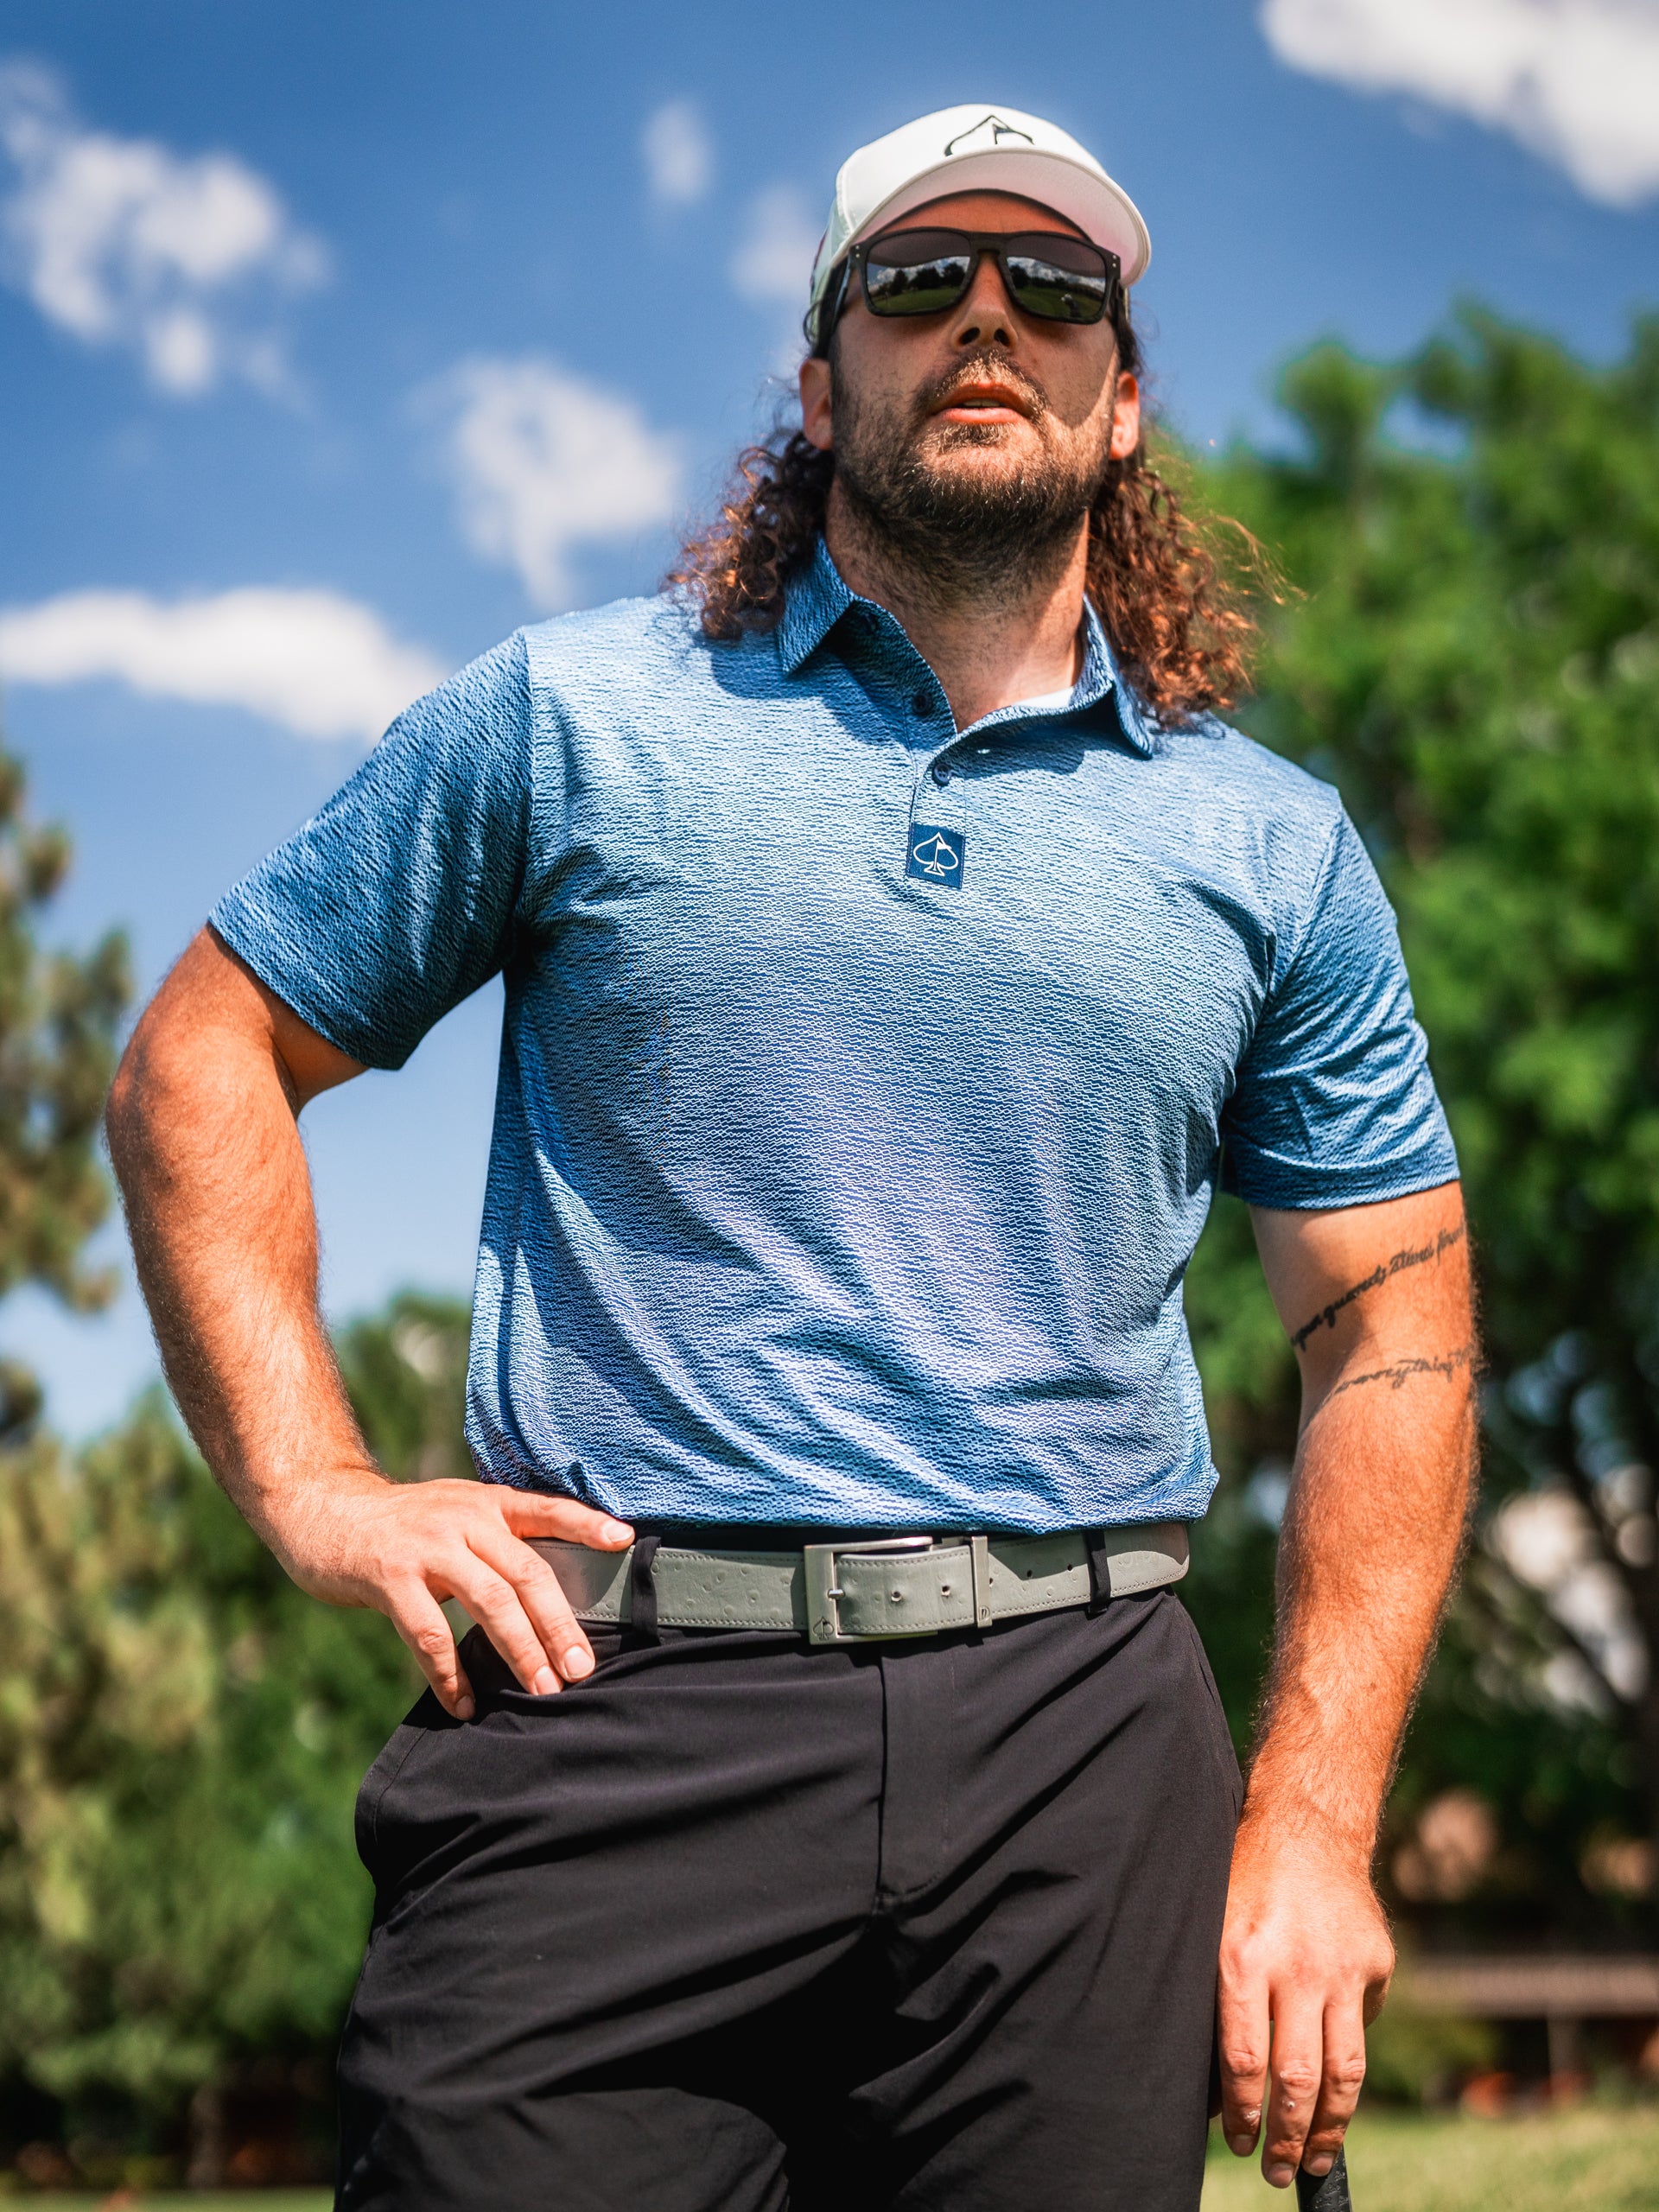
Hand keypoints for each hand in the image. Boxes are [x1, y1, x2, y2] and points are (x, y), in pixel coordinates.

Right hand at [273, 1469, 632, 1717]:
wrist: (323, 1509)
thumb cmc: (402, 1523)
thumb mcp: (454, 1512)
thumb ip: (495, 1540)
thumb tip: (546, 1597)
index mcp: (485, 1503)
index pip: (545, 1509)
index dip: (586, 1522)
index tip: (624, 1539)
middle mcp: (463, 1518)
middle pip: (526, 1572)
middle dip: (558, 1623)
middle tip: (581, 1667)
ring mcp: (426, 1547)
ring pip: (489, 1601)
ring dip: (520, 1650)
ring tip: (542, 1690)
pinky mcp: (389, 1577)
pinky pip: (429, 1634)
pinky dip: (450, 1675)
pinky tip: (465, 1704)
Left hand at [1217, 1813, 1393, 2187]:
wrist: (1306, 1825)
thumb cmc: (1241, 1879)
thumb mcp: (1211, 1928)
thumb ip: (1218, 2000)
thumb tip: (1217, 2087)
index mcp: (1242, 1957)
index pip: (1245, 2061)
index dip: (1242, 2114)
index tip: (1236, 2143)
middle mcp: (1296, 1966)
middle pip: (1297, 2078)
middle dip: (1285, 2137)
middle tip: (1274, 2171)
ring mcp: (1343, 1968)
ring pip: (1344, 2071)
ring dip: (1329, 2127)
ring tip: (1312, 2160)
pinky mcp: (1376, 1965)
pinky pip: (1361, 2028)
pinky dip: (1346, 2060)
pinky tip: (1333, 2082)